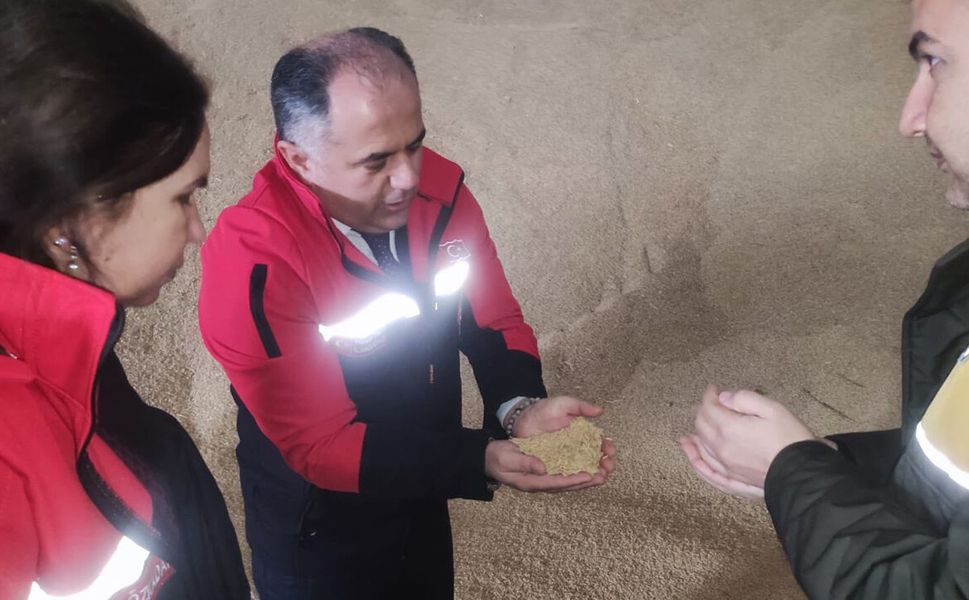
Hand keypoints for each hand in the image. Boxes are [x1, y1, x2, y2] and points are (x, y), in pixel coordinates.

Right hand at [485, 440, 608, 492]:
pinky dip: (577, 471)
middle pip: (566, 485)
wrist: (489, 458)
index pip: (556, 482)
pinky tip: (588, 467)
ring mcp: (543, 479)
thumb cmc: (497, 458)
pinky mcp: (545, 472)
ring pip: (568, 481)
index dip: (573, 480)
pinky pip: (564, 474)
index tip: (589, 476)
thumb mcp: (507, 458)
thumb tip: (542, 468)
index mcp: (531, 482)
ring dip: (585, 478)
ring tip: (602, 474)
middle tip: (604, 477)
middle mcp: (540, 483)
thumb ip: (524, 463)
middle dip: (585, 481)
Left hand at [513, 396, 616, 484]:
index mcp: (584, 435)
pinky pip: (568, 476)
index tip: (609, 451)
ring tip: (600, 478)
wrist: (522, 419)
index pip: (601, 444)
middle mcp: (578, 450)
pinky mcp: (555, 467)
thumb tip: (600, 411)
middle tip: (608, 467)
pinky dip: (577, 480)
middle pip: (597, 460)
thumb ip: (580, 406)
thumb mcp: (563, 404)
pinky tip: (583, 481)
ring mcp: (567, 460)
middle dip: (606, 465)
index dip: (608, 448)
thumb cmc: (544, 410)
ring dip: (595, 476)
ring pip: (585, 470)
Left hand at [685, 384, 814, 489]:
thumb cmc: (790, 438)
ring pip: (701, 448)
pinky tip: (691, 456)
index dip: (709, 395)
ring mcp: (725, 466)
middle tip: (710, 405)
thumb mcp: (772, 408)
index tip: (713, 389)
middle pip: (702, 426)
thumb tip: (724, 398)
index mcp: (729, 428)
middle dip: (702, 412)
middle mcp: (721, 448)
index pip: (709, 408)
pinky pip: (707, 472)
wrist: (803, 473)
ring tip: (691, 428)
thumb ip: (744, 399)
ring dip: (695, 435)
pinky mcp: (732, 479)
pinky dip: (696, 462)